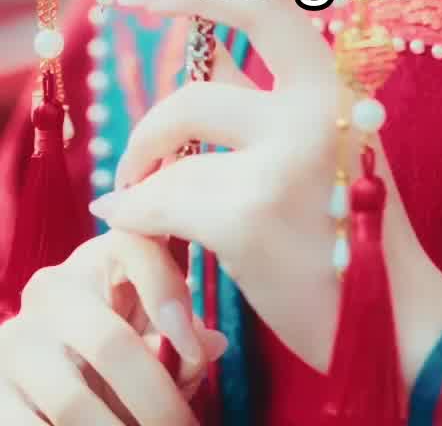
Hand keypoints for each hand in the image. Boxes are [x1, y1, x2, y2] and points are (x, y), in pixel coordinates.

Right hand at [0, 228, 226, 423]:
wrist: (42, 370)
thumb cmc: (113, 345)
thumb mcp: (144, 327)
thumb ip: (180, 333)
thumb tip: (212, 345)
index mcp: (97, 259)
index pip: (137, 249)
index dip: (170, 296)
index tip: (200, 354)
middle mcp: (51, 290)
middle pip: (112, 344)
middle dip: (158, 401)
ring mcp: (16, 342)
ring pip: (73, 402)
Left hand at [89, 0, 441, 384]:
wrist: (395, 318)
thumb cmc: (351, 232)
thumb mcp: (324, 145)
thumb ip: (263, 100)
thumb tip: (201, 54)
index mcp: (334, 85)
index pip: (262, 6)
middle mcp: (314, 108)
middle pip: (199, 81)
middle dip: (149, 125)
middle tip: (131, 157)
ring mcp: (281, 159)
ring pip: (176, 147)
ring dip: (147, 180)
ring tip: (146, 208)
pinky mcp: (248, 215)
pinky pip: (162, 201)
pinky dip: (136, 216)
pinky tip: (132, 225)